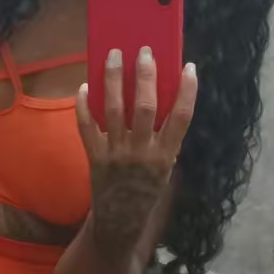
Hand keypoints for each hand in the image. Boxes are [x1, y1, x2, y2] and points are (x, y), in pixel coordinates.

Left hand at [75, 46, 196, 262]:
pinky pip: (86, 125)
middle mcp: (142, 153)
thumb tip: (163, 96)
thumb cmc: (147, 191)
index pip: (181, 118)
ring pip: (114, 109)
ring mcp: (116, 153)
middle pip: (145, 107)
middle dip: (145, 76)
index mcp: (166, 156)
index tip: (189, 67)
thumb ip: (165, 138)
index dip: (187, 91)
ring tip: (114, 55)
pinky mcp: (94, 156)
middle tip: (144, 51)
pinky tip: (85, 85)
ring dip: (113, 79)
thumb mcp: (166, 169)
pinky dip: (84, 104)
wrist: (119, 222)